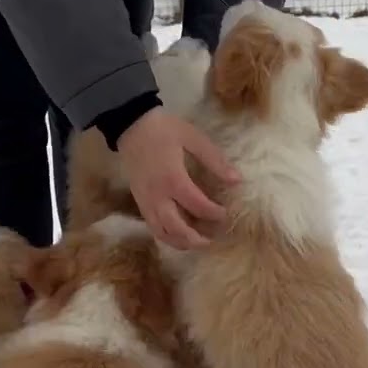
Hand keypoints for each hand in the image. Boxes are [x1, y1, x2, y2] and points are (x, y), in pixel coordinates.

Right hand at [116, 107, 240, 249]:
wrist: (131, 124)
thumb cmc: (164, 129)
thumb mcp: (193, 138)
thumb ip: (215, 160)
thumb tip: (237, 180)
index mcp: (174, 179)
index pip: (198, 206)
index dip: (214, 214)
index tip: (226, 214)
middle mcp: (158, 195)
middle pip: (176, 228)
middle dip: (195, 239)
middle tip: (211, 240)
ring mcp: (146, 200)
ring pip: (161, 232)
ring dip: (179, 242)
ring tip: (196, 243)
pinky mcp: (139, 201)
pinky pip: (151, 226)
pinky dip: (165, 235)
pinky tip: (177, 235)